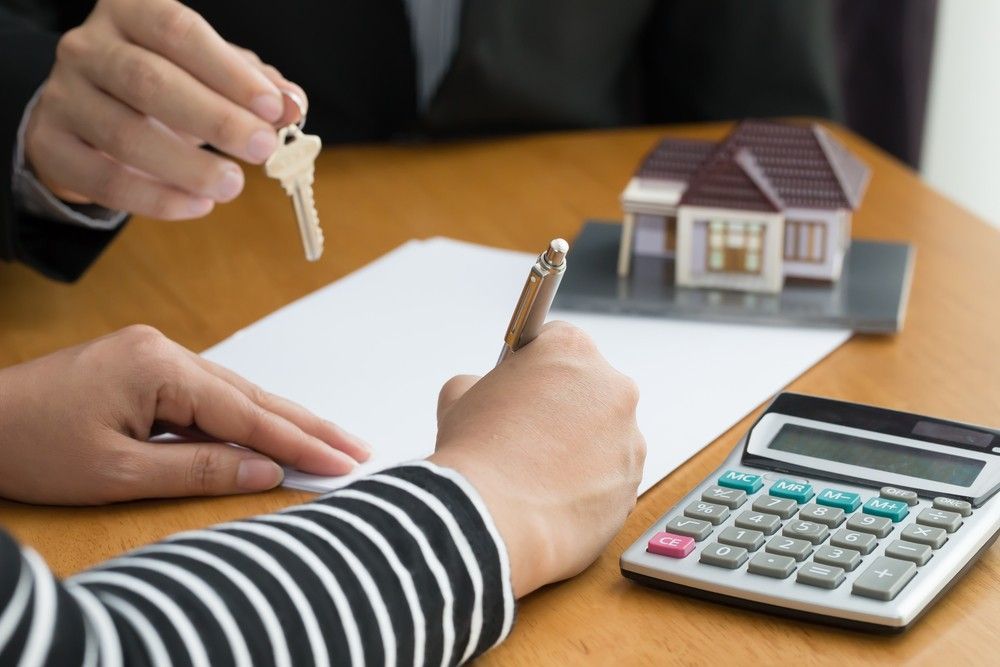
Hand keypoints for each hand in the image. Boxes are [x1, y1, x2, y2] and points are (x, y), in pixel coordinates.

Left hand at [0, 326, 368, 504]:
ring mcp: (155, 354)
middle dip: (306, 423)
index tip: (344, 460)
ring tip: (328, 441)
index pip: (246, 412)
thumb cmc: (32, 448)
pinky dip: (242, 417)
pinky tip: (269, 432)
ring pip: (233, 392)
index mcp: (158, 367)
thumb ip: (199, 468)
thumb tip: (267, 470)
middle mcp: (164, 351)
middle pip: (251, 393)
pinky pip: (207, 394)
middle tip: (357, 446)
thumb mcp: (117, 473)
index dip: (299, 440)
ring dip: (279, 420)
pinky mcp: (145, 365)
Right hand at [24, 0, 307, 218]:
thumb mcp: (212, 75)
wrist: (89, 118)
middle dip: (215, 119)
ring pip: (125, 134)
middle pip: (149, 81)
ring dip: (188, 167)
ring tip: (232, 185)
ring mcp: (63, 95)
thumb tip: (294, 105)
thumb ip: (256, 86)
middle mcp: (89, 47)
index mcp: (131, 12)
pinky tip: (198, 206)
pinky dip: (157, 199)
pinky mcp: (51, 145)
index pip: (179, 31)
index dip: (230, 72)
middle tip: (261, 148)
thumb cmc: (165, 87)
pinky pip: (105, 179)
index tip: (273, 109)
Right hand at [428, 322, 644, 597]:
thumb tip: (485, 393)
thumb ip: (480, 382)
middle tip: (527, 434)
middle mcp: (613, 388)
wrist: (492, 521)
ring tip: (536, 474)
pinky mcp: (632, 486)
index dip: (536, 366)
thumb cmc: (475, 455)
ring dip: (578, 450)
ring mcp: (629, 440)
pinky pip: (608, 480)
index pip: (559, 342)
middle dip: (563, 408)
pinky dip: (586, 488)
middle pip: (588, 390)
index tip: (526, 384)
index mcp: (572, 350)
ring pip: (603, 438)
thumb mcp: (458, 396)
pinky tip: (551, 499)